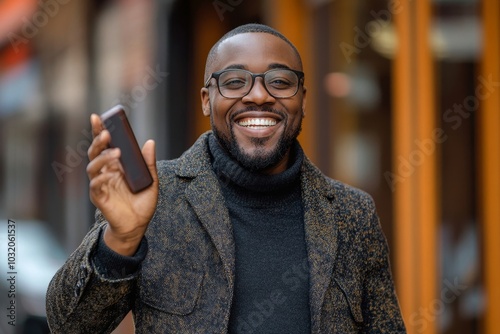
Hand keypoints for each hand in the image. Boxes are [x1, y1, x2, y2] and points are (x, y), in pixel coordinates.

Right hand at [86, 114, 158, 255]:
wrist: (138, 225)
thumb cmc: (142, 202)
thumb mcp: (151, 180)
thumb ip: (149, 163)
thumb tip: (150, 142)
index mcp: (115, 165)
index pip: (104, 145)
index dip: (99, 130)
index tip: (97, 116)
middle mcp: (105, 172)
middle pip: (95, 152)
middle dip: (98, 140)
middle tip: (107, 132)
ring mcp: (100, 184)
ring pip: (92, 166)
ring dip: (103, 157)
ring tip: (116, 152)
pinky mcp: (99, 197)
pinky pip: (95, 185)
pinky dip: (101, 178)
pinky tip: (110, 174)